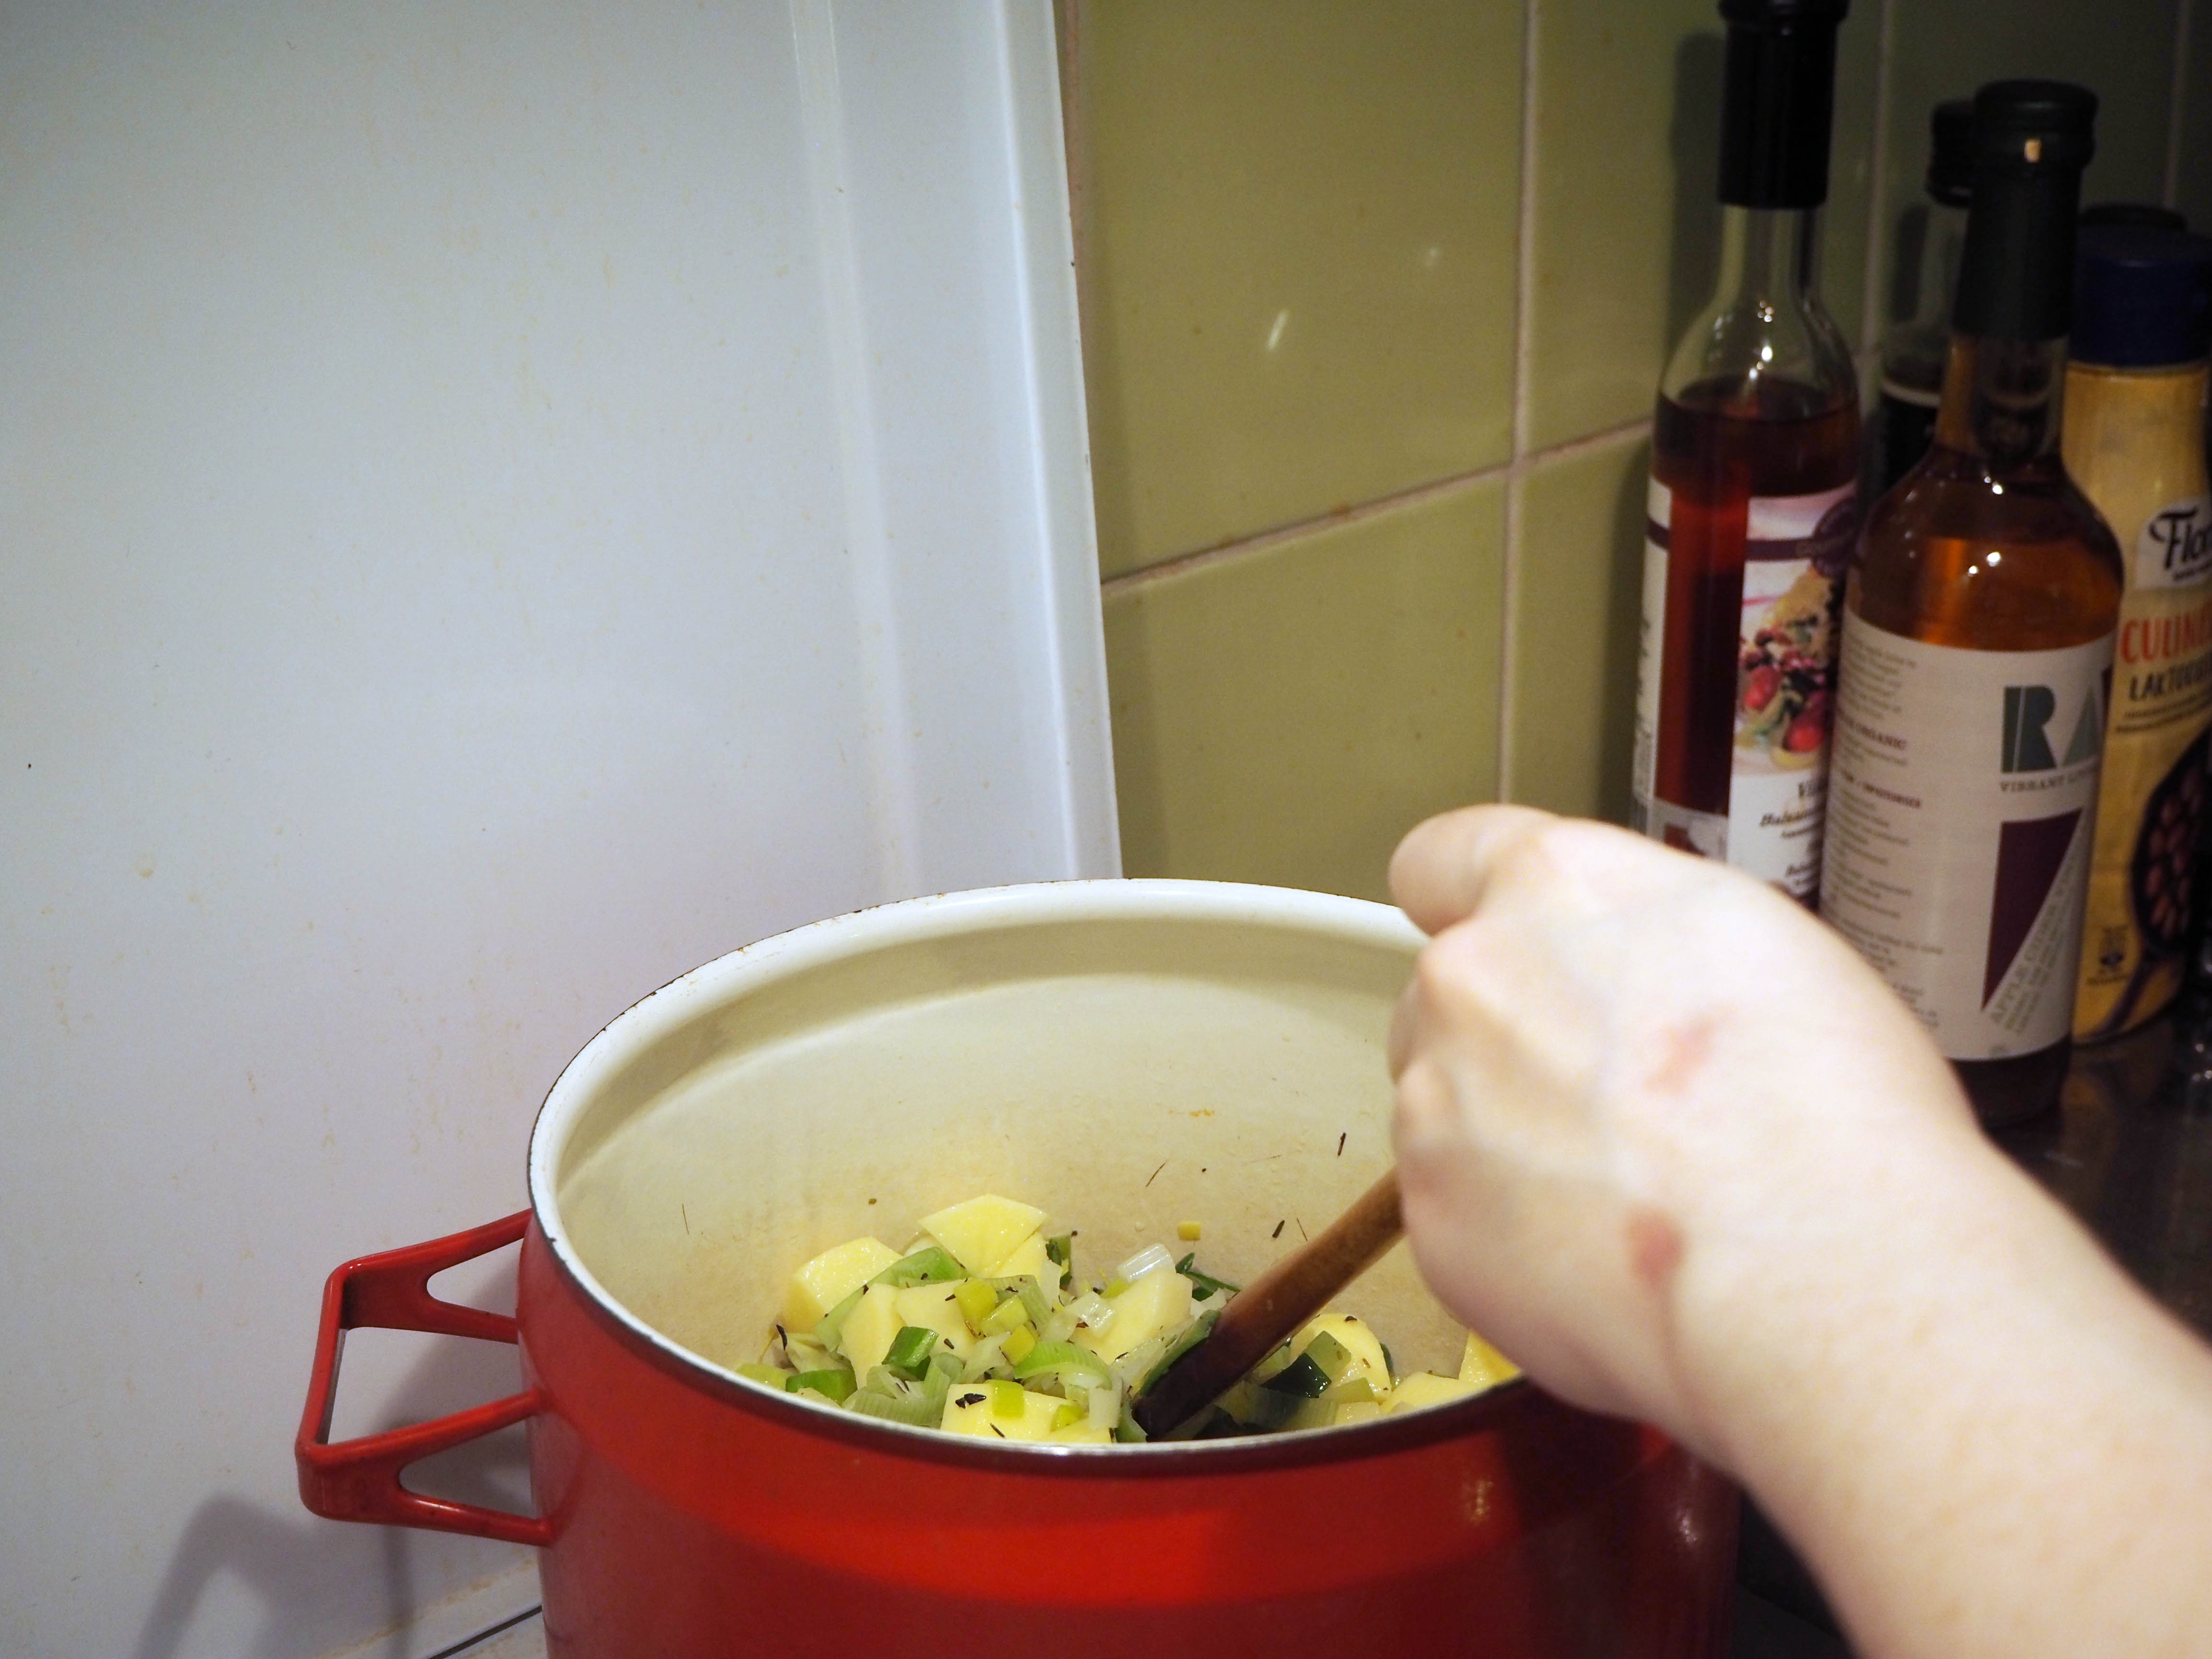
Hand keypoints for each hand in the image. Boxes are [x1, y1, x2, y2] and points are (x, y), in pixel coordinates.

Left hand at [1385, 805, 1976, 1462]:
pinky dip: (1511, 1238)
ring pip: (1447, 1110)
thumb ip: (1640, 939)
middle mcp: (1469, 981)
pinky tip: (1607, 1265)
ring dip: (1508, 1143)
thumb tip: (1622, 978)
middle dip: (1510, 1042)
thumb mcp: (1754, 945)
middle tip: (1617, 1105)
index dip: (1468, 906)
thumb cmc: (1829, 1112)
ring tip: (1629, 1199)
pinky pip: (1455, 1214)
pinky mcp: (1429, 1219)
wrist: (1815, 1274)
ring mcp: (1435, 1104)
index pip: (1442, 859)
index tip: (1498, 943)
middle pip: (1452, 1000)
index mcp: (1550, 887)